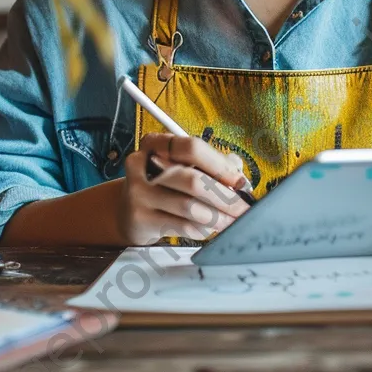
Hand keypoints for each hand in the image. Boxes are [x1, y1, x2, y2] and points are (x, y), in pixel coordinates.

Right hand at [117, 133, 251, 245]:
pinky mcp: (140, 218)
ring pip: (188, 207)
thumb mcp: (183, 166)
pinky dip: (201, 229)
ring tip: (231, 221)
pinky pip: (180, 226)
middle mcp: (143, 163)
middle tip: (242, 209)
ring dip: (216, 217)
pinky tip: (210, 229)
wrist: (128, 210)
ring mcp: (138, 192)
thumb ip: (211, 165)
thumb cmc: (164, 185)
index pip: (193, 148)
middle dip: (224, 197)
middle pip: (192, 180)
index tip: (239, 182)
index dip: (220, 166)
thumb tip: (238, 175)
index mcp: (157, 143)